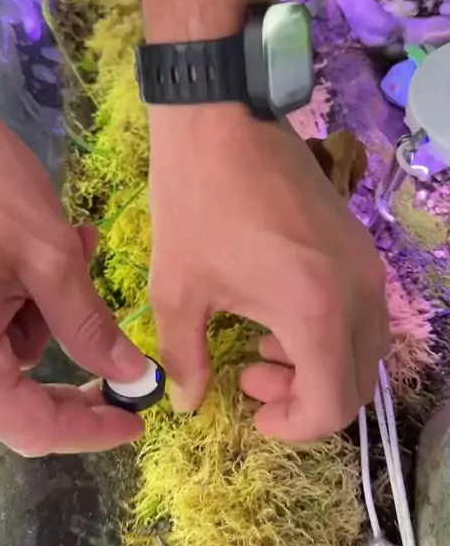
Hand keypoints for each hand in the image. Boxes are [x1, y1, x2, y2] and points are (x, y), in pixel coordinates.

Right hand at [0, 96, 145, 454]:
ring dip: (54, 311)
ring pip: (15, 350)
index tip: (135, 423)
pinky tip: (49, 243)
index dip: (90, 432)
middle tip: (124, 351)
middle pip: (21, 398)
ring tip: (70, 248)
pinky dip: (31, 293)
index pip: (34, 427)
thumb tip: (132, 376)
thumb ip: (88, 325)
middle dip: (76, 361)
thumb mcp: (47, 257)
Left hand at [149, 104, 389, 442]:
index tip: (252, 411)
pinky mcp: (360, 244)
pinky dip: (331, 332)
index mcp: (316, 313)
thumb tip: (185, 402)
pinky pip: (362, 312)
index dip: (294, 427)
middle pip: (356, 384)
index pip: (332, 405)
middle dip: (305, 399)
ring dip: (319, 366)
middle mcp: (359, 294)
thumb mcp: (178, 288)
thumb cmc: (196, 202)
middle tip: (250, 377)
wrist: (223, 118)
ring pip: (364, 349)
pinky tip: (279, 310)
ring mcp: (366, 266)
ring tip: (260, 346)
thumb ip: (184, 358)